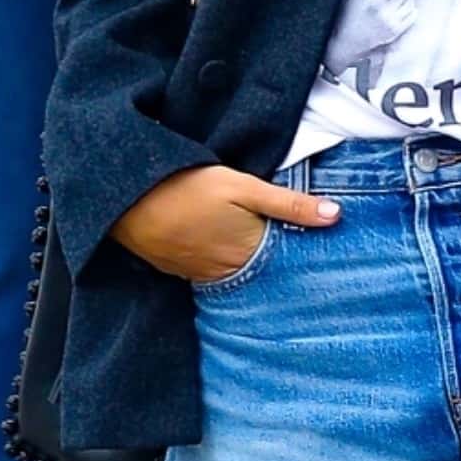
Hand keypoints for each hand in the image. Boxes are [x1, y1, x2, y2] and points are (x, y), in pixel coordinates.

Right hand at [112, 165, 340, 283]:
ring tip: (255, 248)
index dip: (300, 257)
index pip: (284, 264)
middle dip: (275, 264)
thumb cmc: (186, 186)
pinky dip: (217, 262)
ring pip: (233, 272)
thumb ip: (288, 203)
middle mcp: (224, 272)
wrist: (124, 198)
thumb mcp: (242, 186)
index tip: (320, 257)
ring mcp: (197, 273)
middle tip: (295, 255)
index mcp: (247, 253)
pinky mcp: (175, 268)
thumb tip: (336, 216)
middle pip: (259, 271)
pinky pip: (206, 271)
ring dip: (245, 263)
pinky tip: (220, 247)